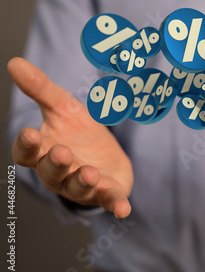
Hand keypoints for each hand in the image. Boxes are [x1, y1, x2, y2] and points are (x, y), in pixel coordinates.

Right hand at [8, 57, 132, 217]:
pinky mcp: (106, 193)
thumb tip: (14, 61)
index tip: (30, 132)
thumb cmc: (78, 132)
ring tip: (90, 172)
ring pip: (77, 187)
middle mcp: (59, 173)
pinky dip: (115, 205)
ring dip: (83, 181)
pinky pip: (109, 201)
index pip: (27, 152)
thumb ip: (41, 89)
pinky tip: (123, 210)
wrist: (105, 153)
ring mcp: (82, 185)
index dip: (27, 145)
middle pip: (51, 172)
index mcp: (44, 151)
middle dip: (56, 163)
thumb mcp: (63, 107)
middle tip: (63, 152)